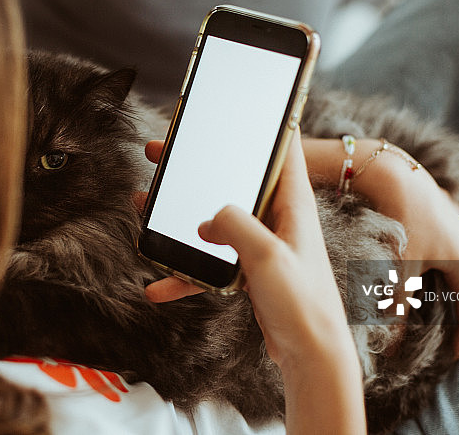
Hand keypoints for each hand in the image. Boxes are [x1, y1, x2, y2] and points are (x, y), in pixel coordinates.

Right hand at [140, 139, 364, 432]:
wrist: (312, 353)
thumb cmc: (303, 303)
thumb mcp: (267, 257)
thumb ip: (235, 225)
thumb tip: (207, 218)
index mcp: (291, 203)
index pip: (282, 147)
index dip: (263, 121)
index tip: (236, 105)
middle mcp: (278, 217)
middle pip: (234, 178)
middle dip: (198, 165)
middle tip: (163, 151)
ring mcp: (263, 243)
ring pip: (216, 218)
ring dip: (181, 213)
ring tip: (146, 202)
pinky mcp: (251, 270)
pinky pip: (212, 262)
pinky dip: (187, 271)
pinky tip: (159, 285)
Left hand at [367, 160, 458, 358]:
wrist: (396, 176)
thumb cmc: (402, 223)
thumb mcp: (399, 270)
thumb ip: (397, 309)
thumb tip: (391, 346)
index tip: (446, 361)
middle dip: (454, 319)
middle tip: (433, 340)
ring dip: (448, 294)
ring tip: (425, 310)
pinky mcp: (453, 225)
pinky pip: (454, 258)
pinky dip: (442, 272)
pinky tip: (420, 275)